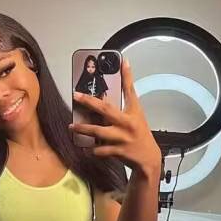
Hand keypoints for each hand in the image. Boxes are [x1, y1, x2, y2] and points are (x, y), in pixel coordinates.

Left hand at [70, 58, 160, 177]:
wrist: (148, 159)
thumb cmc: (140, 134)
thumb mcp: (136, 115)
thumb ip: (127, 99)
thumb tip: (120, 82)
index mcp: (133, 112)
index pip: (130, 91)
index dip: (127, 76)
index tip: (123, 62)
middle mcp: (128, 123)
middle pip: (106, 109)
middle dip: (89, 101)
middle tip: (76, 95)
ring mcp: (123, 138)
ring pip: (99, 131)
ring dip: (83, 128)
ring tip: (72, 126)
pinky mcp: (118, 151)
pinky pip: (100, 150)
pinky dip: (93, 149)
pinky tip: (87, 148)